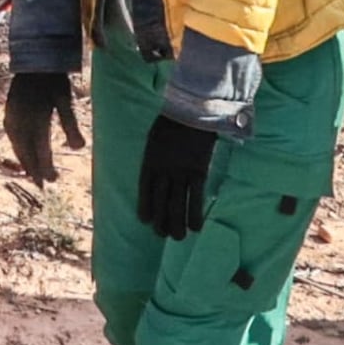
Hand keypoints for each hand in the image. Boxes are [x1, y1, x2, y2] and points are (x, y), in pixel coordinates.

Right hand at [3, 70, 78, 186]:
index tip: (53, 180)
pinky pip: (11, 137)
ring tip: (32, 174)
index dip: (46, 166)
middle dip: (34, 169)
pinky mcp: (8, 113)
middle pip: (26, 151)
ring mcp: (12, 116)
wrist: (34, 60)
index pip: (40, 149)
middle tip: (42, 185)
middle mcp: (20, 120)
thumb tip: (79, 148)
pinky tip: (22, 152)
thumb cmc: (53, 80)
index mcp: (35, 118)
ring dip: (24, 161)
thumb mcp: (66, 100)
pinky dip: (18, 149)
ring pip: (17, 145)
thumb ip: (71, 124)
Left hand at [137, 116, 217, 239]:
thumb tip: (159, 163)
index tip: (145, 221)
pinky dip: (195, 213)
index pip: (145, 188)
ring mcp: (180, 171)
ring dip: (176, 223)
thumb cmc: (176, 117)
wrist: (194, 107)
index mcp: (150, 158)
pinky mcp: (198, 171)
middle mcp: (163, 169)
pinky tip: (196, 228)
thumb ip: (157, 151)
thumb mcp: (157, 134)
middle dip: (161, 220)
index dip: (146, 206)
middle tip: (162, 235)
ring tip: (178, 238)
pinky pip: (196, 197)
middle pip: (160, 200)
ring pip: (177, 203)